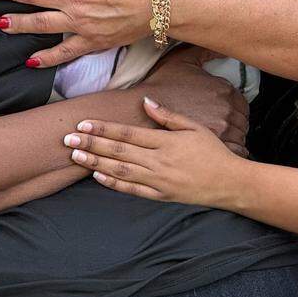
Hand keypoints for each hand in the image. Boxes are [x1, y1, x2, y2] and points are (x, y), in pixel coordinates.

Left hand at [65, 97, 246, 205]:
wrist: (229, 183)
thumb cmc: (213, 151)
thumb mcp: (194, 127)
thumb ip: (168, 116)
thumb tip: (146, 101)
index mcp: (166, 142)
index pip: (128, 133)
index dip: (105, 127)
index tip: (85, 122)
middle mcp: (159, 162)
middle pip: (119, 151)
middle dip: (92, 143)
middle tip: (68, 138)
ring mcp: (158, 181)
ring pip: (121, 170)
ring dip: (96, 162)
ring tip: (76, 154)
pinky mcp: (160, 195)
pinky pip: (132, 189)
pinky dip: (113, 183)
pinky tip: (97, 175)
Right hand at [141, 46, 248, 155]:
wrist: (141, 113)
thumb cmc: (160, 87)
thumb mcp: (182, 60)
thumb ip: (203, 52)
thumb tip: (219, 47)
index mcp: (223, 89)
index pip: (241, 103)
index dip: (234, 110)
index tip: (227, 114)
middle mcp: (226, 109)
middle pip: (242, 121)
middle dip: (235, 125)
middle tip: (224, 128)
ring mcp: (221, 129)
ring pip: (239, 137)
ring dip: (234, 138)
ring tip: (223, 140)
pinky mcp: (212, 147)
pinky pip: (234, 150)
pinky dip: (232, 151)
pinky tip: (222, 150)